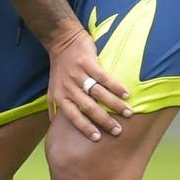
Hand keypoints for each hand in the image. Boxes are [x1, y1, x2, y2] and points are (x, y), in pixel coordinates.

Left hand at [46, 24, 132, 141]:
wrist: (62, 41)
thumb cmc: (59, 68)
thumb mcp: (51, 89)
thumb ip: (54, 106)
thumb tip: (53, 125)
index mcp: (60, 96)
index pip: (73, 116)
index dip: (85, 128)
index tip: (97, 138)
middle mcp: (69, 87)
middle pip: (89, 108)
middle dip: (104, 121)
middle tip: (117, 131)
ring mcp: (78, 74)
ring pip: (98, 94)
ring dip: (115, 105)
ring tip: (128, 113)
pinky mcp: (87, 62)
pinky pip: (104, 77)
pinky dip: (116, 86)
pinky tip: (126, 94)